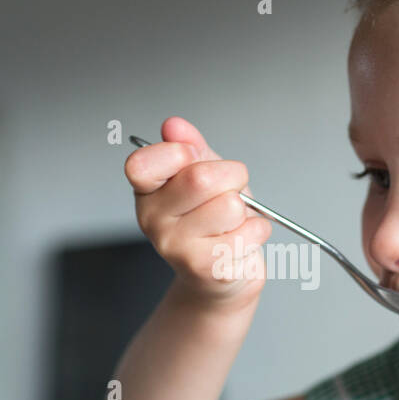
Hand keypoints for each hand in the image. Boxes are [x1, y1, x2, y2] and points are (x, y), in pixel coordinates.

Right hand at [124, 115, 272, 311]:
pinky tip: (240, 240)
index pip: (141, 163)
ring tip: (232, 221)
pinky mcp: (205, 268)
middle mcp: (152, 220)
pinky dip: (257, 231)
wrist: (221, 273)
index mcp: (147, 191)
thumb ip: (190, 146)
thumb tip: (174, 126)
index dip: (179, 153)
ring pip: (230, 207)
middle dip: (231, 176)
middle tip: (230, 190)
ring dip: (245, 210)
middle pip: (200, 178)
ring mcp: (176, 247)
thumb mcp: (203, 171)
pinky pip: (248, 233)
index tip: (193, 158)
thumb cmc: (214, 218)